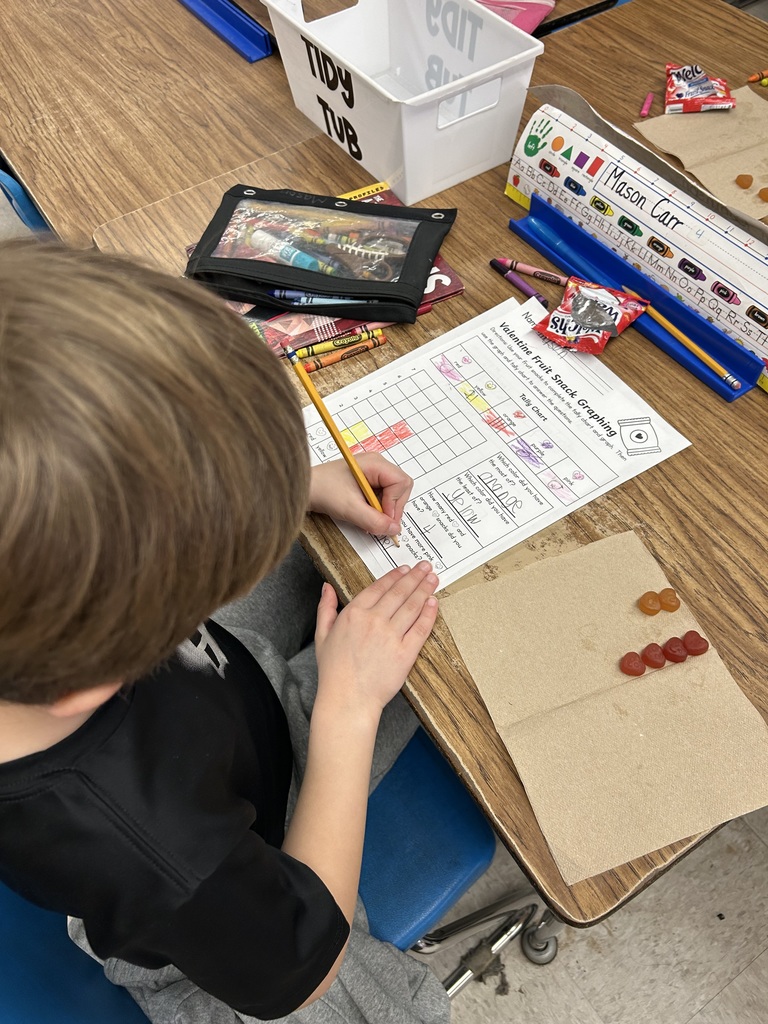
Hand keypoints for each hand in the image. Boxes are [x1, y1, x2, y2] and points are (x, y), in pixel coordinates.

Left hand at [309, 454, 411, 537]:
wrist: (303, 489)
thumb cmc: (322, 490)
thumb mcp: (349, 509)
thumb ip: (374, 520)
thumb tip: (394, 529)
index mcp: (375, 463)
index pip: (401, 483)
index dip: (396, 504)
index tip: (384, 519)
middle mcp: (377, 464)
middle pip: (401, 488)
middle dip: (393, 508)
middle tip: (379, 522)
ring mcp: (373, 473)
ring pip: (393, 494)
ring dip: (385, 510)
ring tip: (368, 517)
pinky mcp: (368, 482)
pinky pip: (384, 497)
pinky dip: (378, 509)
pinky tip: (364, 513)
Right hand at [314, 563, 438, 716]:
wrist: (347, 699)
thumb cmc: (334, 671)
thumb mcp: (323, 635)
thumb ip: (326, 608)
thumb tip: (327, 587)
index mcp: (353, 614)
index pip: (379, 587)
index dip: (395, 576)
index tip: (405, 568)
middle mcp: (373, 621)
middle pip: (399, 592)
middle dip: (415, 576)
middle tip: (426, 566)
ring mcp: (391, 636)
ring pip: (412, 606)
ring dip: (425, 589)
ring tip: (433, 578)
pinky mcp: (405, 653)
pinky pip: (421, 628)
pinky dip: (429, 613)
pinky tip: (434, 603)